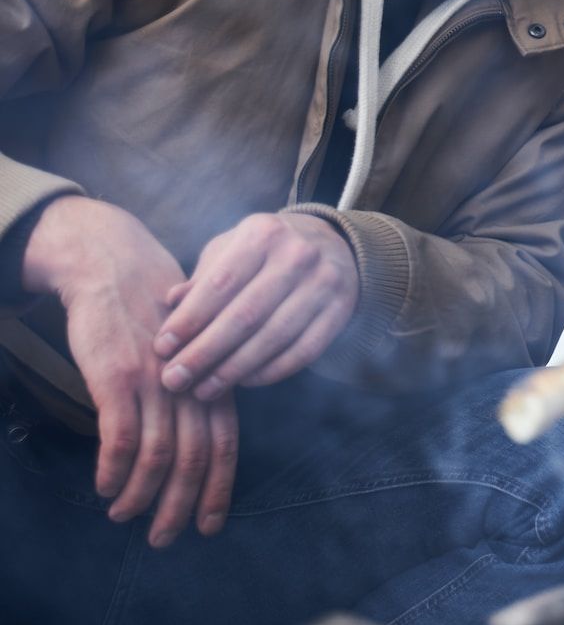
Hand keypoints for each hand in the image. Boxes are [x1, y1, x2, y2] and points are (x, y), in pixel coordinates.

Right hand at [21, 196, 239, 545]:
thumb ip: (196, 390)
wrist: (115, 266)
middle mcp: (191, 383)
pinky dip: (113, 470)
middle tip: (165, 538)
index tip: (210, 524)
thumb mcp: (189, 350)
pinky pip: (120, 438)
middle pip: (195, 458)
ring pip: (158, 456)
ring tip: (122, 516)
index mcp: (214, 378)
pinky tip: (104, 486)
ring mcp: (155, 381)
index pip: (225, 444)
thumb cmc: (151, 312)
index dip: (218, 488)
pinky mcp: (117, 377)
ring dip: (140, 496)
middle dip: (181, 506)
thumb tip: (193, 444)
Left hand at [154, 212, 358, 400]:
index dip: (189, 320)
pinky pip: (303, 351)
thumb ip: (201, 278)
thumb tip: (169, 304)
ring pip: (274, 337)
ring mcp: (324, 283)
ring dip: (233, 370)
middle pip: (245, 316)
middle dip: (204, 353)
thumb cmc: (265, 253)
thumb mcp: (231, 250)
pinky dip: (271, 372)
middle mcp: (298, 255)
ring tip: (203, 390)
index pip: (220, 284)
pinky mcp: (341, 311)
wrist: (332, 245)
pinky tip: (244, 382)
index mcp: (263, 234)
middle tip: (173, 380)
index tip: (161, 349)